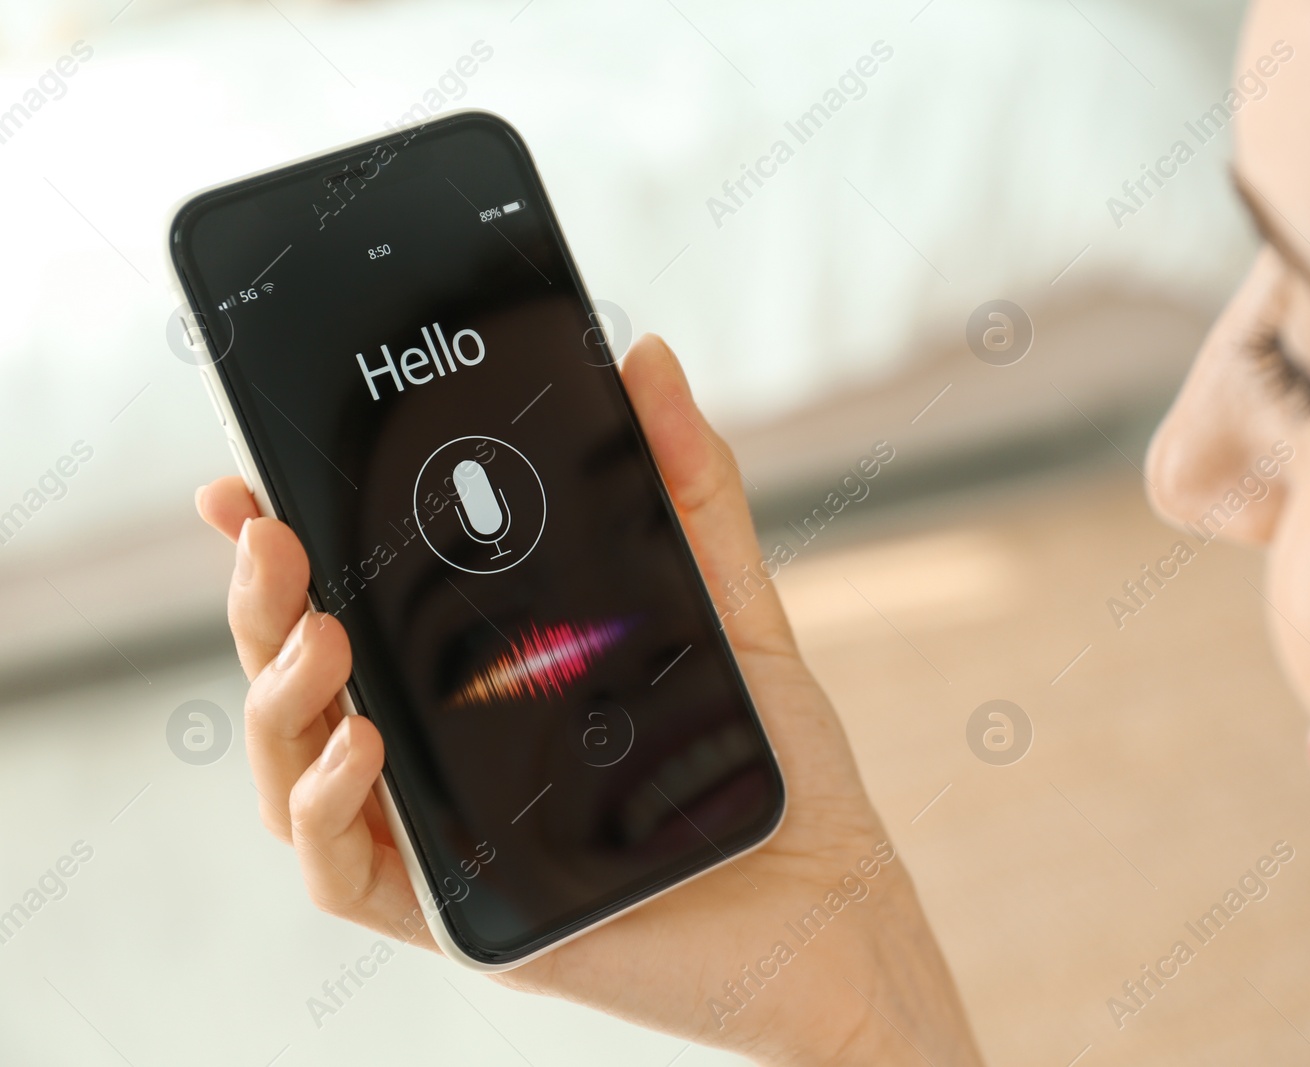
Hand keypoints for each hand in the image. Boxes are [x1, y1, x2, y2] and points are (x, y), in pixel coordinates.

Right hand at [195, 335, 981, 1066]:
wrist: (832, 903)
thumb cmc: (772, 768)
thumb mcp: (728, 607)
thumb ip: (687, 489)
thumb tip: (653, 361)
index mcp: (486, 680)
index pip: (357, 605)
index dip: (286, 548)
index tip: (252, 482)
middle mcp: (449, 753)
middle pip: (308, 677)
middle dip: (264, 603)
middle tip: (269, 536)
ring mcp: (450, 834)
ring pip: (296, 769)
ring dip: (280, 696)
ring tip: (322, 634)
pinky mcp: (467, 916)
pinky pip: (345, 875)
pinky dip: (326, 809)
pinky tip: (364, 744)